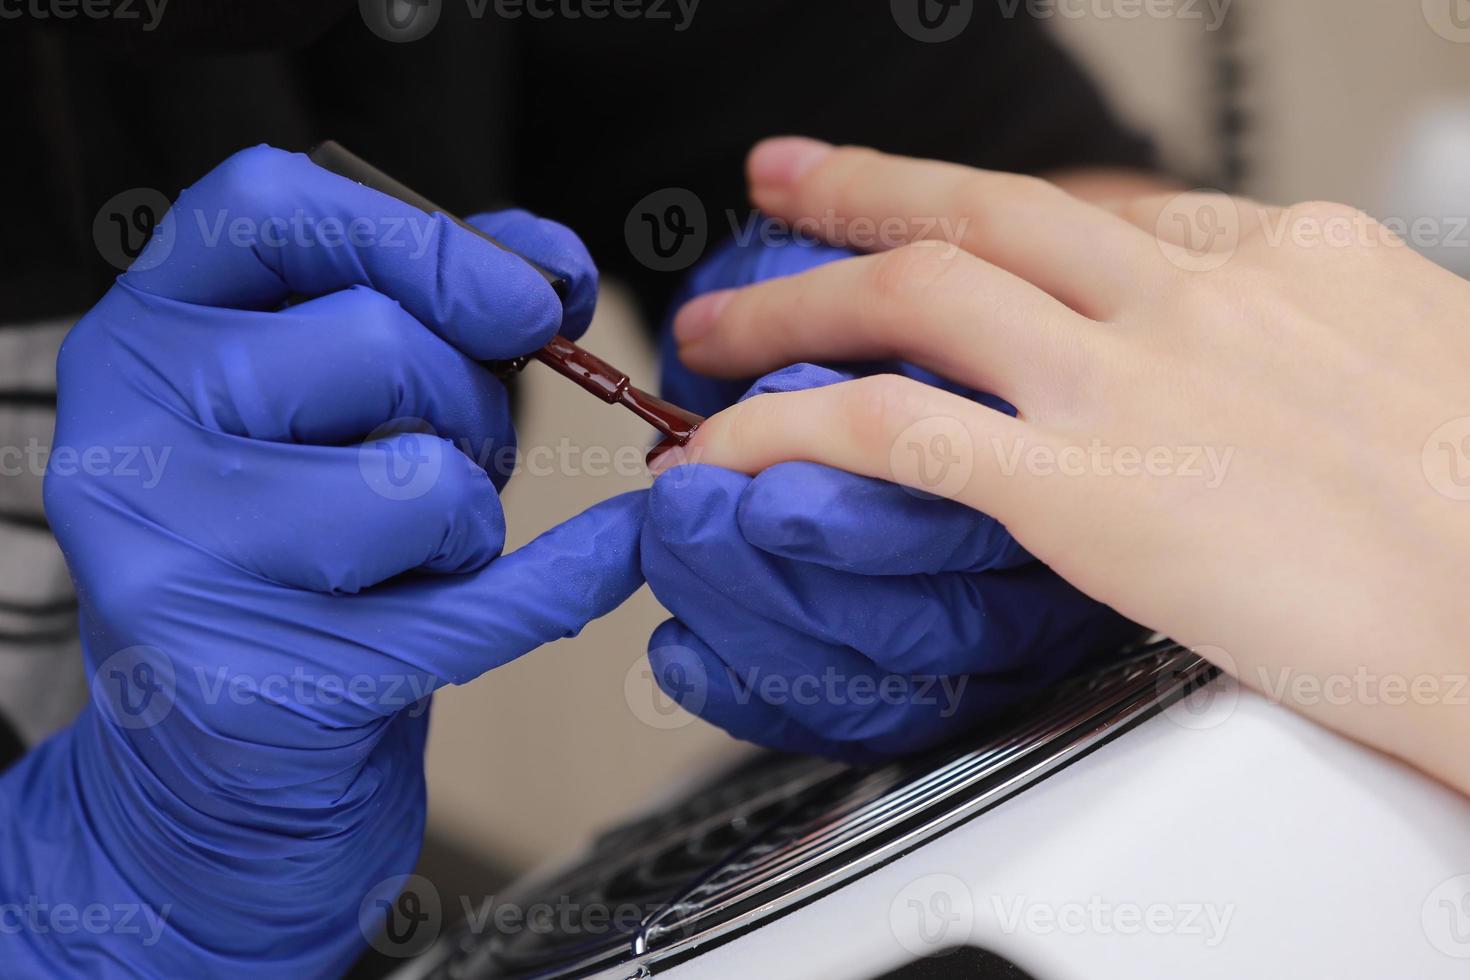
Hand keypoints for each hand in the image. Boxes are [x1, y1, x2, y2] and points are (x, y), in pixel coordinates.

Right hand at [0, 146, 643, 975]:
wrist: (231, 753)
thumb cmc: (297, 549)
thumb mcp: (329, 401)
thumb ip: (429, 305)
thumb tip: (551, 267)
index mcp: (149, 331)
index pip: (270, 206)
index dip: (422, 236)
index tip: (526, 297)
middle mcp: (132, 430)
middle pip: (379, 344)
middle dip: (475, 403)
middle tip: (464, 455)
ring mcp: (172, 559)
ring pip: (421, 482)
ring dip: (476, 514)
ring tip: (432, 548)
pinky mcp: (247, 677)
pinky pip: (470, 605)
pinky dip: (569, 577)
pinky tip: (612, 557)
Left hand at [663, 138, 1469, 794]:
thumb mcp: (1436, 374)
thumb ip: (1328, 354)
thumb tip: (1289, 373)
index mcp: (1294, 260)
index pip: (1111, 216)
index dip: (1002, 223)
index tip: (948, 228)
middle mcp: (1200, 299)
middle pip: (991, 213)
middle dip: (866, 192)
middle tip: (788, 181)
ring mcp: (1136, 383)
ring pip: (921, 294)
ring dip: (801, 300)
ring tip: (721, 323)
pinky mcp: (1089, 489)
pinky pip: (898, 431)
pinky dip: (794, 426)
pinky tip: (737, 442)